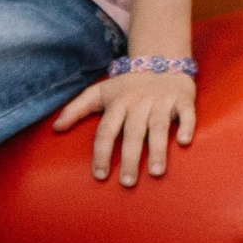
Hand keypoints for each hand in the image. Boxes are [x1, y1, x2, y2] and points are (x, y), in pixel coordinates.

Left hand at [53, 70, 196, 186]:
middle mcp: (140, 103)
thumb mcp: (99, 92)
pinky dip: (186, 126)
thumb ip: (76, 109)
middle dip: (130, 158)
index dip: (102, 153)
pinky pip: (186, 113)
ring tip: (155, 172)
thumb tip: (55, 128)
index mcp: (118, 103)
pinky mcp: (183, 99)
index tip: (100, 176)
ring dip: (157, 149)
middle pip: (133, 132)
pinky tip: (184, 143)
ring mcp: (162, 101)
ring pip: (159, 126)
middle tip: (127, 183)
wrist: (160, 60)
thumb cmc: (128, 85)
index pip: (106, 130)